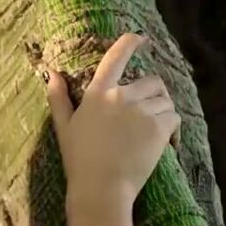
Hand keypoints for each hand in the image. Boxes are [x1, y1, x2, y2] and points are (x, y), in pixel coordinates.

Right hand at [46, 32, 180, 214]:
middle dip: (152, 95)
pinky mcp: (160, 125)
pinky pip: (174, 117)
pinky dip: (173, 128)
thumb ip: (59, 99)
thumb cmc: (79, 161)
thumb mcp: (64, 128)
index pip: (115, 58)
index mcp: (97, 93)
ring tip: (150, 133)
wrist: (101, 188)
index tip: (140, 38)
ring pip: (165, 100)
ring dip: (162, 112)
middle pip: (151, 81)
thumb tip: (52, 74)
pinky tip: (164, 143)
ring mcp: (142, 110)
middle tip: (145, 116)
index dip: (130, 43)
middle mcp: (122, 96)